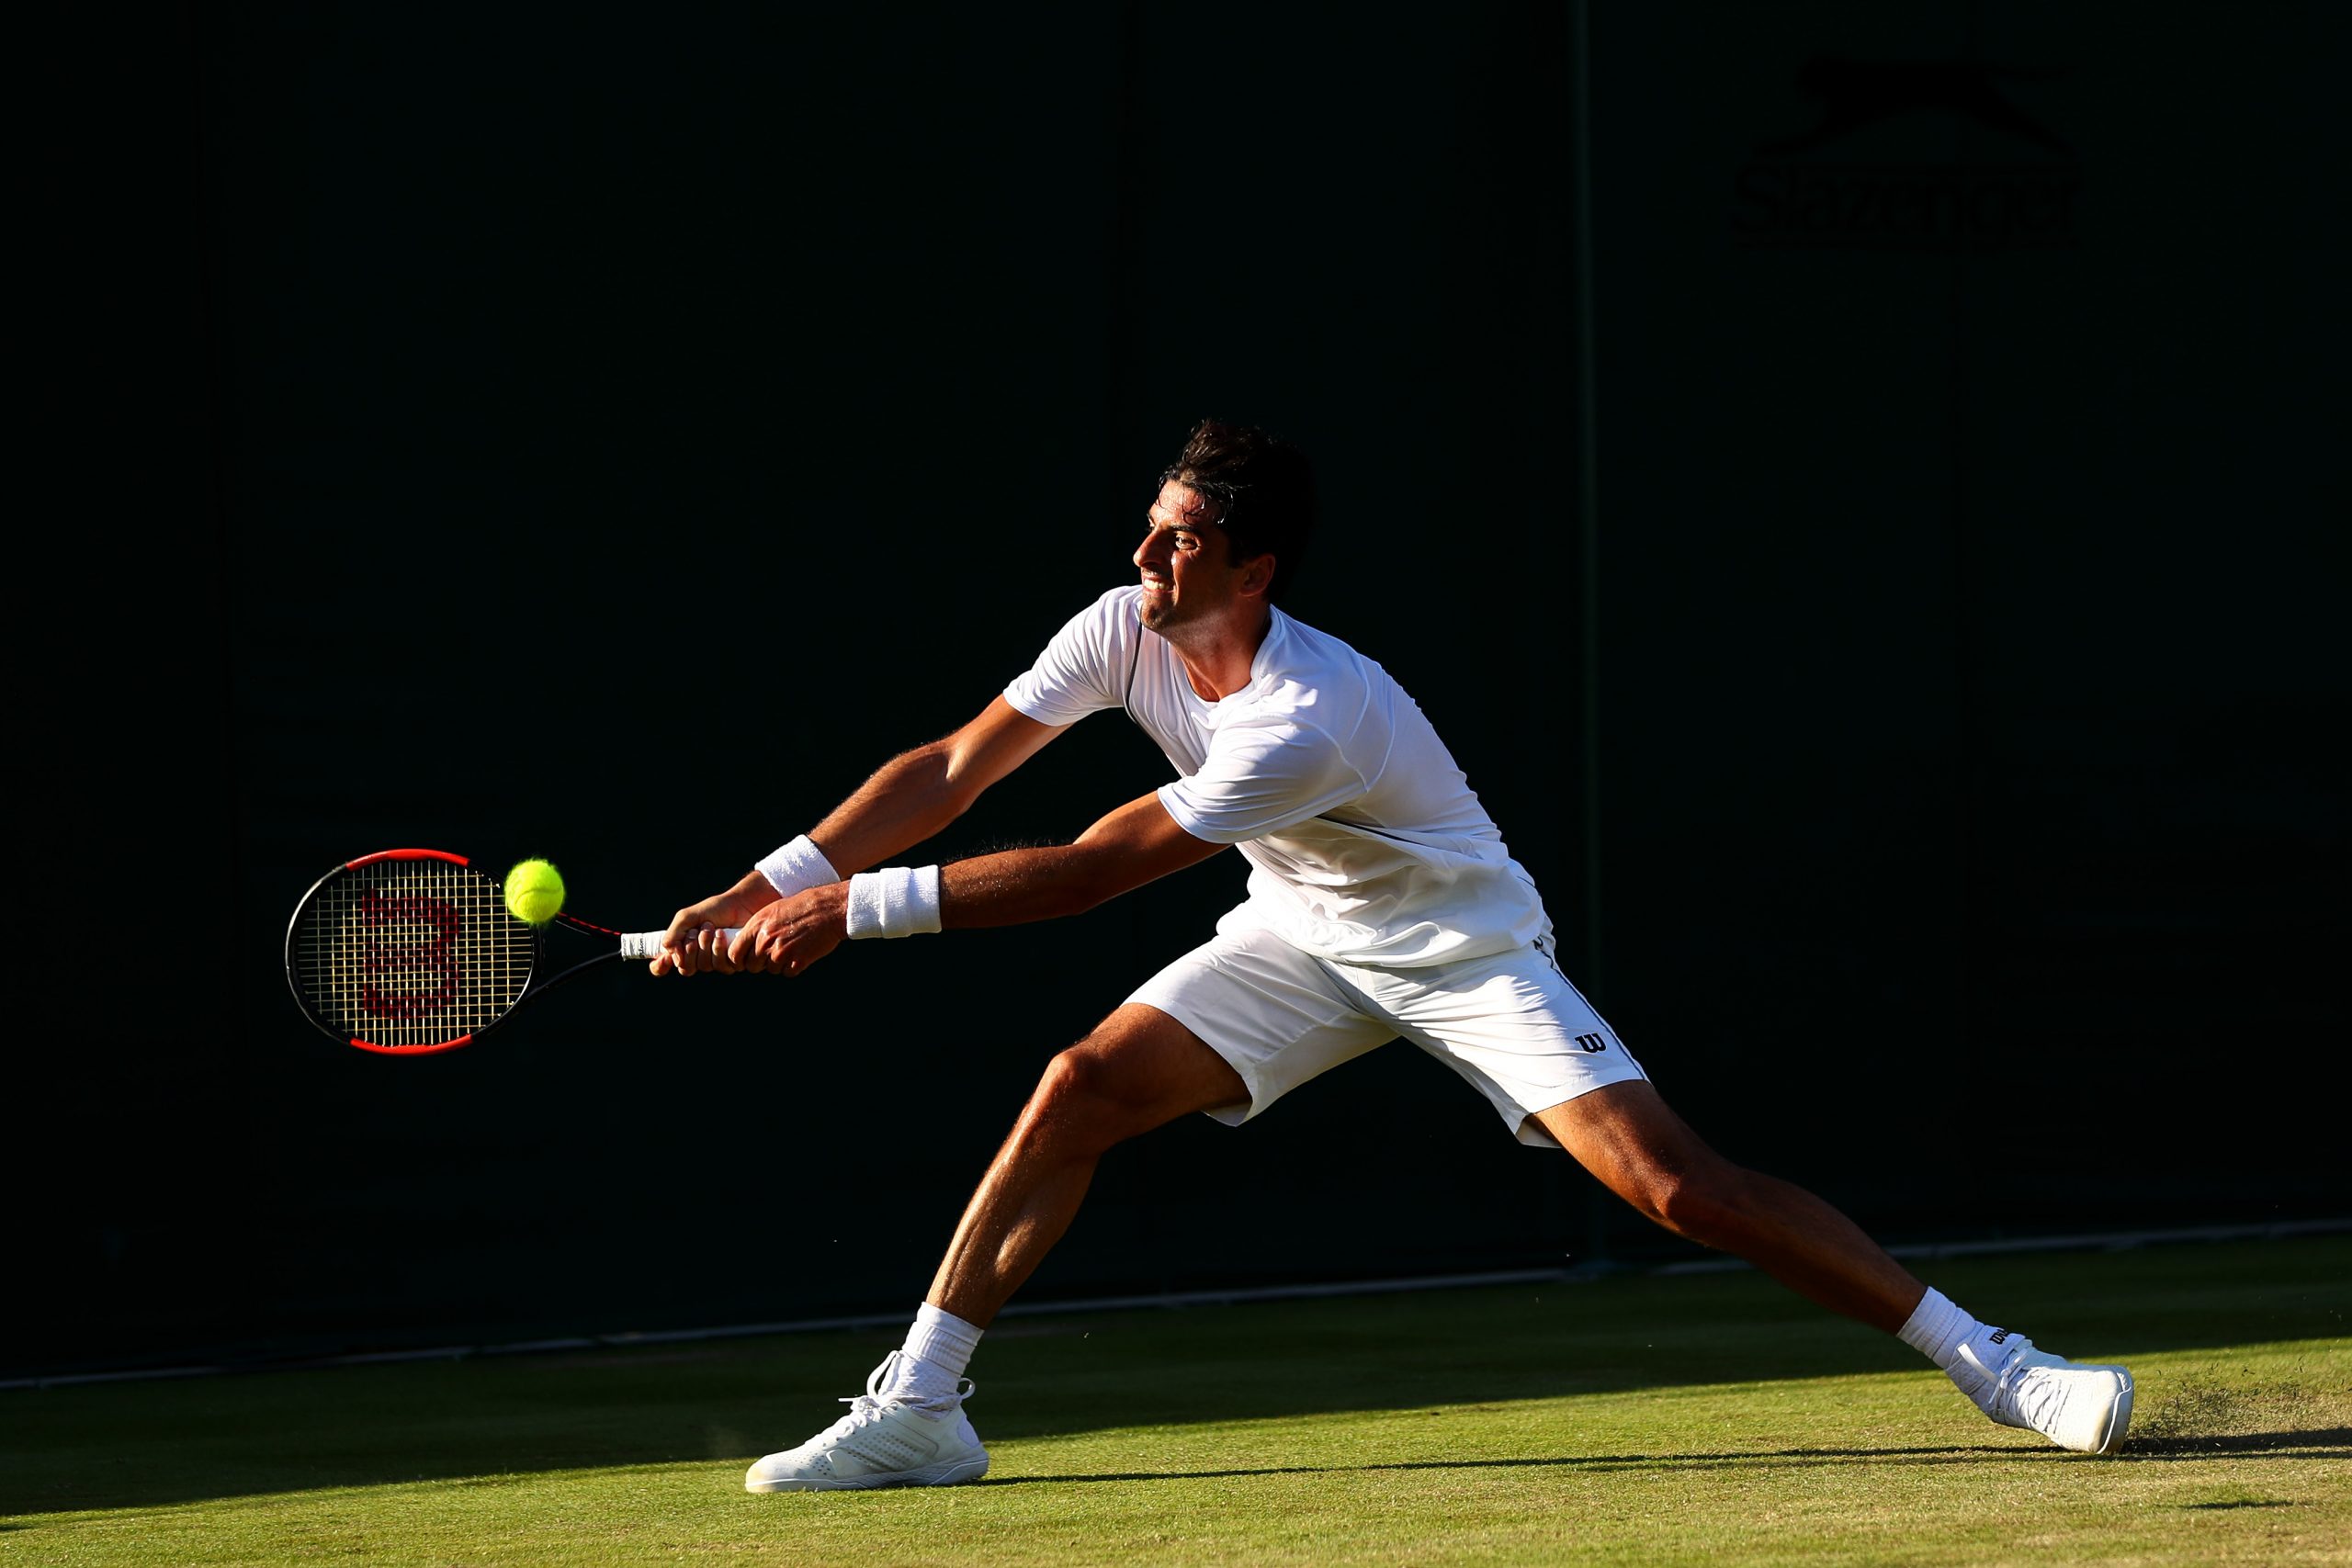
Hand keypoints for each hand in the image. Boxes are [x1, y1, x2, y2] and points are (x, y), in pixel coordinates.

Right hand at [651, 871, 780, 975]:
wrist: (741, 904)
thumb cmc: (715, 909)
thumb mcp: (687, 916)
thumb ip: (673, 933)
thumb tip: (671, 955)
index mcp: (683, 947)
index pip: (664, 966)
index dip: (660, 967)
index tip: (662, 961)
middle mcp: (698, 957)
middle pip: (686, 969)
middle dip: (689, 948)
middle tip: (695, 931)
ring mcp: (715, 961)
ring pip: (703, 967)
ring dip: (705, 945)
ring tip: (711, 927)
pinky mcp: (732, 962)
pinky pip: (720, 965)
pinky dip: (718, 948)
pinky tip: (722, 934)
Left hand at [723, 882, 849, 976]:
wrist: (828, 909)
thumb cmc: (801, 907)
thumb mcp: (772, 910)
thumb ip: (756, 929)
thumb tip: (745, 946)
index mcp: (757, 926)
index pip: (734, 953)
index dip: (738, 960)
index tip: (744, 961)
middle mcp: (766, 941)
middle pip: (752, 966)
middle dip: (761, 963)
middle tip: (774, 953)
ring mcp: (782, 953)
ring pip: (771, 970)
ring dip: (779, 964)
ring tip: (792, 947)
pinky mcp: (797, 962)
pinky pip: (788, 973)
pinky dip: (793, 966)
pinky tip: (801, 952)